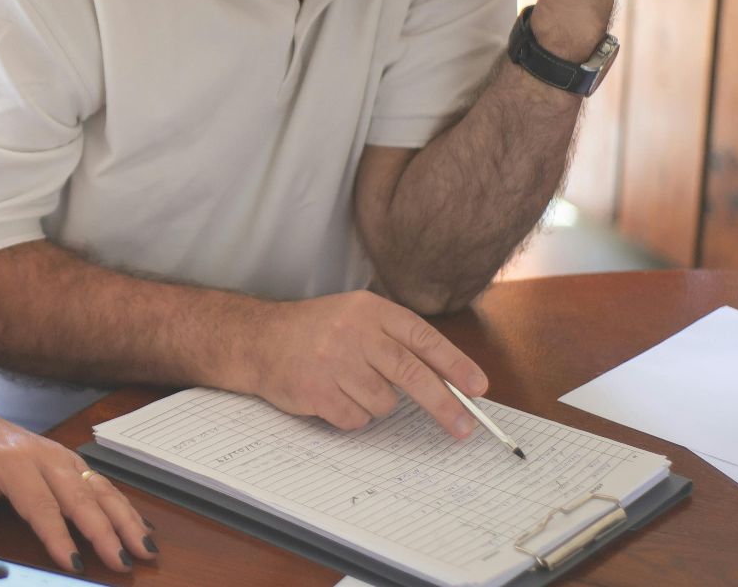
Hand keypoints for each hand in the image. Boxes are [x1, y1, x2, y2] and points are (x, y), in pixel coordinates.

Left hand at [0, 396, 156, 574]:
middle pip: (81, 497)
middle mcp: (44, 456)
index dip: (59, 536)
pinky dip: (124, 506)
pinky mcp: (70, 459)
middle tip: (125, 561)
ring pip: (100, 488)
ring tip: (145, 547)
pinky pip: (102, 483)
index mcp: (12, 462)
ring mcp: (62, 456)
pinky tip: (140, 526)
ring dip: (125, 519)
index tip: (75, 564)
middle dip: (106, 531)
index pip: (40, 505)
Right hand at [241, 290, 488, 436]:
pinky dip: (351, 415)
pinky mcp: (317, 390)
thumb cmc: (317, 331)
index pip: (423, 338)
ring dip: (375, 403)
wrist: (259, 339)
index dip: (455, 364)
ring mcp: (334, 362)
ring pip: (384, 403)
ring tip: (350, 384)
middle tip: (464, 427)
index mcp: (370, 310)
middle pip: (412, 373)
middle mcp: (353, 333)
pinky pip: (356, 419)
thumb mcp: (357, 317)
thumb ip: (396, 340)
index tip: (477, 388)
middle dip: (444, 404)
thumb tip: (449, 380)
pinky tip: (333, 395)